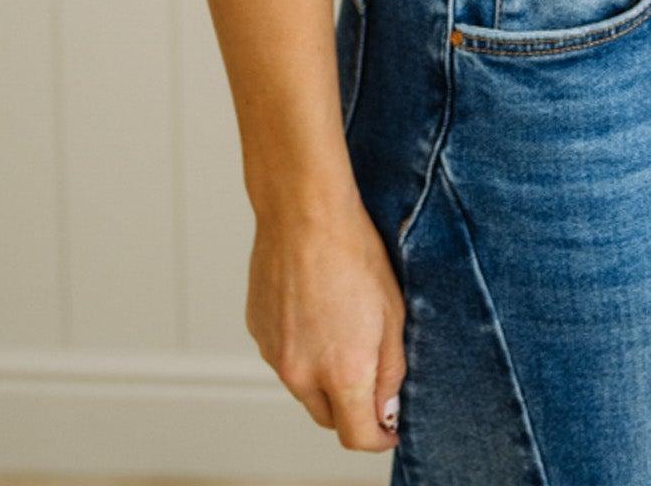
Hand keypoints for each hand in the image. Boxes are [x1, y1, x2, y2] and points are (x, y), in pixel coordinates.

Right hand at [246, 197, 406, 449]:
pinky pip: (284, 356)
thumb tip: (386, 411)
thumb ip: (391, 371)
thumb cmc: (355, 253)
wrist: (305, 211)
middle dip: (351, 408)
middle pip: (328, 417)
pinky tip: (314, 308)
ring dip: (323, 376)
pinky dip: (301, 348)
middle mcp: (301, 374)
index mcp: (342, 373)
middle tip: (370, 371)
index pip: (357, 437)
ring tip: (340, 325)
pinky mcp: (257, 331)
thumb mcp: (393, 312)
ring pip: (304, 387)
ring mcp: (274, 354)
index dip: (378, 438)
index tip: (390, 428)